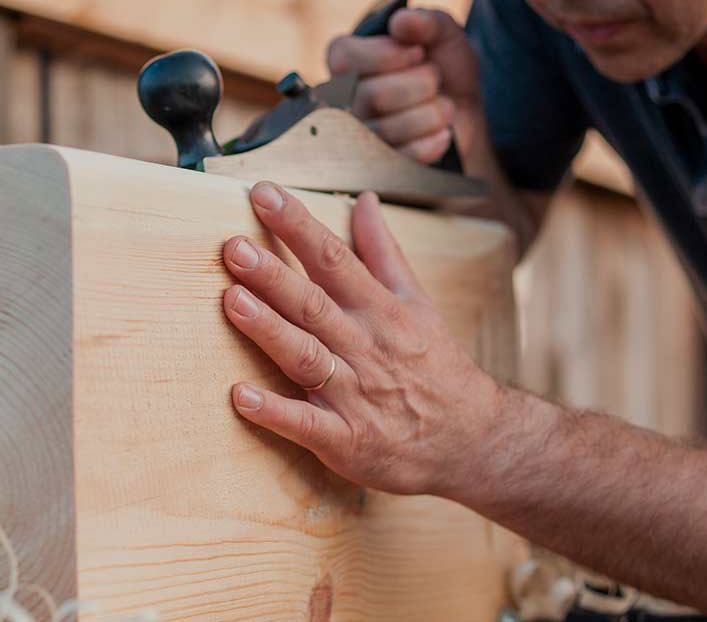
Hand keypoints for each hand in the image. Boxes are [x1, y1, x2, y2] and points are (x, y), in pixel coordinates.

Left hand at [221, 181, 505, 495]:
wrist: (474, 439)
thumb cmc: (436, 366)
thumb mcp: (418, 303)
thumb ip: (383, 252)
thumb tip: (364, 200)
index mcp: (380, 310)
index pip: (334, 259)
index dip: (298, 226)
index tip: (263, 194)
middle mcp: (365, 347)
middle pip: (313, 305)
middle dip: (273, 275)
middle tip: (233, 247)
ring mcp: (354, 395)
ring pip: (306, 356)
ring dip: (269, 330)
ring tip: (232, 301)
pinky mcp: (345, 440)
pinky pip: (306, 424)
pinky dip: (275, 412)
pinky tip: (241, 397)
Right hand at [327, 9, 483, 163]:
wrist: (463, 110)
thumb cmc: (444, 67)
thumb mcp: (443, 35)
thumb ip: (425, 23)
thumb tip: (402, 23)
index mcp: (347, 62)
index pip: (344, 58)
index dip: (386, 56)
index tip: (419, 53)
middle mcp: (345, 100)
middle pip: (372, 96)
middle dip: (419, 85)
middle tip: (435, 79)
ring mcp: (360, 136)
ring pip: (386, 130)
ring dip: (430, 114)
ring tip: (445, 106)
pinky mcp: (381, 166)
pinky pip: (399, 158)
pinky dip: (430, 143)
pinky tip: (444, 132)